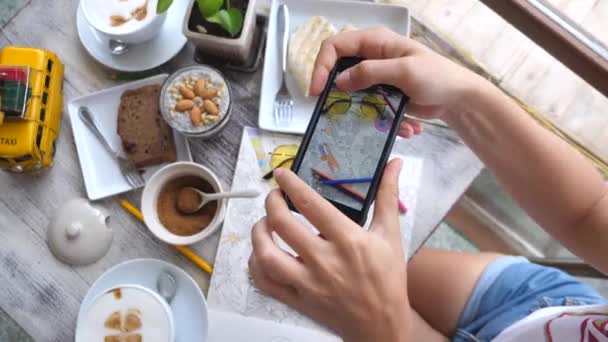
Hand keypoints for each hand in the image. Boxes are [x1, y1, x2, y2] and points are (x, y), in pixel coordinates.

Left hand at [249, 159, 410, 341]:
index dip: (291, 184)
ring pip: (267, 255)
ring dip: (258, 233)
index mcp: (348, 240)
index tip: (281, 174)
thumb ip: (387, 197)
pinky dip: (256, 264)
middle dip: (272, 202)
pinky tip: (262, 252)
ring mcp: (308, 283)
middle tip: (274, 196)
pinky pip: (265, 282)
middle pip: (282, 224)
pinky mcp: (298, 300)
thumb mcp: (390, 235)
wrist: (382, 325)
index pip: (310, 204)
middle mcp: (325, 261)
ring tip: (264, 223)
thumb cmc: (387, 279)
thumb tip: (394, 164)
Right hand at [311, 27, 483, 137]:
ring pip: (352, 94)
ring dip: (363, 112)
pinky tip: (406, 127)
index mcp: (375, 42)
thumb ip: (370, 72)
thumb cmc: (437, 77)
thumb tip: (339, 80)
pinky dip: (381, 119)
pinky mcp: (382, 96)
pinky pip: (369, 107)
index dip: (321, 66)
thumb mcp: (404, 72)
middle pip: (338, 71)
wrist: (459, 98)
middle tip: (334, 112)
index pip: (335, 46)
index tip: (317, 91)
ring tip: (384, 123)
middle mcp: (371, 57)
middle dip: (337, 94)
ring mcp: (376, 77)